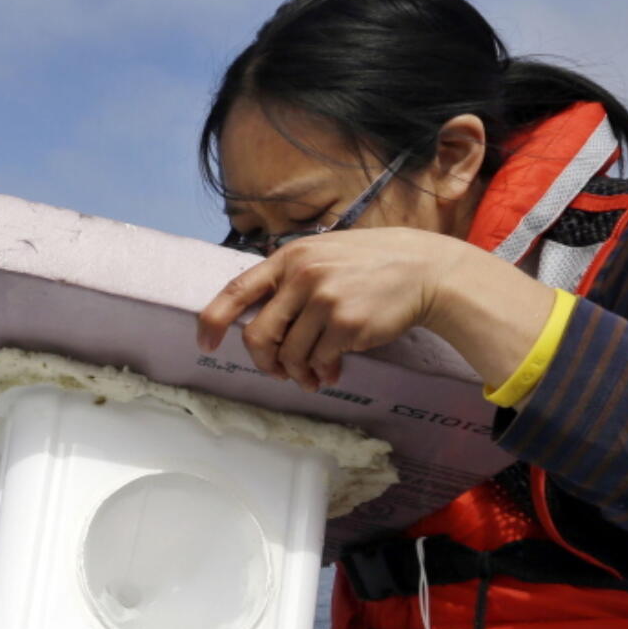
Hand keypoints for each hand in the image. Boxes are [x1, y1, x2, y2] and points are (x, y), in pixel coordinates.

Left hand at [196, 227, 466, 391]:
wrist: (422, 270)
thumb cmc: (371, 265)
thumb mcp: (324, 253)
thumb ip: (291, 279)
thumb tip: (260, 323)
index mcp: (290, 257)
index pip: (237, 290)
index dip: (214, 321)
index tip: (205, 344)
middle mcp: (302, 275)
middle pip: (259, 335)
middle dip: (264, 361)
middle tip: (278, 372)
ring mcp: (323, 299)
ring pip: (290, 354)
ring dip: (299, 372)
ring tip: (314, 374)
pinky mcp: (345, 324)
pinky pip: (319, 362)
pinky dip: (322, 373)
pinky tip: (334, 370)